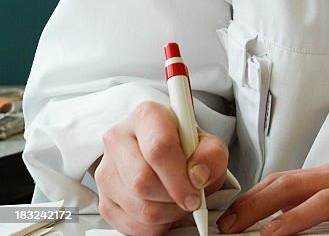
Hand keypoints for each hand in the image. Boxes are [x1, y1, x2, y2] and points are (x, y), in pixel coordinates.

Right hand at [94, 100, 228, 235]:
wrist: (170, 156)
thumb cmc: (187, 148)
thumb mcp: (209, 144)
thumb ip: (211, 155)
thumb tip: (197, 176)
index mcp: (146, 117)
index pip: (158, 148)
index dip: (179, 177)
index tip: (194, 193)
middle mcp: (119, 139)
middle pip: (142, 181)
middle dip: (173, 198)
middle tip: (190, 199)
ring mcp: (106, 171)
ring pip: (137, 207)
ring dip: (167, 214)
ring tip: (178, 201)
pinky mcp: (104, 200)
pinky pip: (130, 225)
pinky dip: (155, 226)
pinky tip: (164, 210)